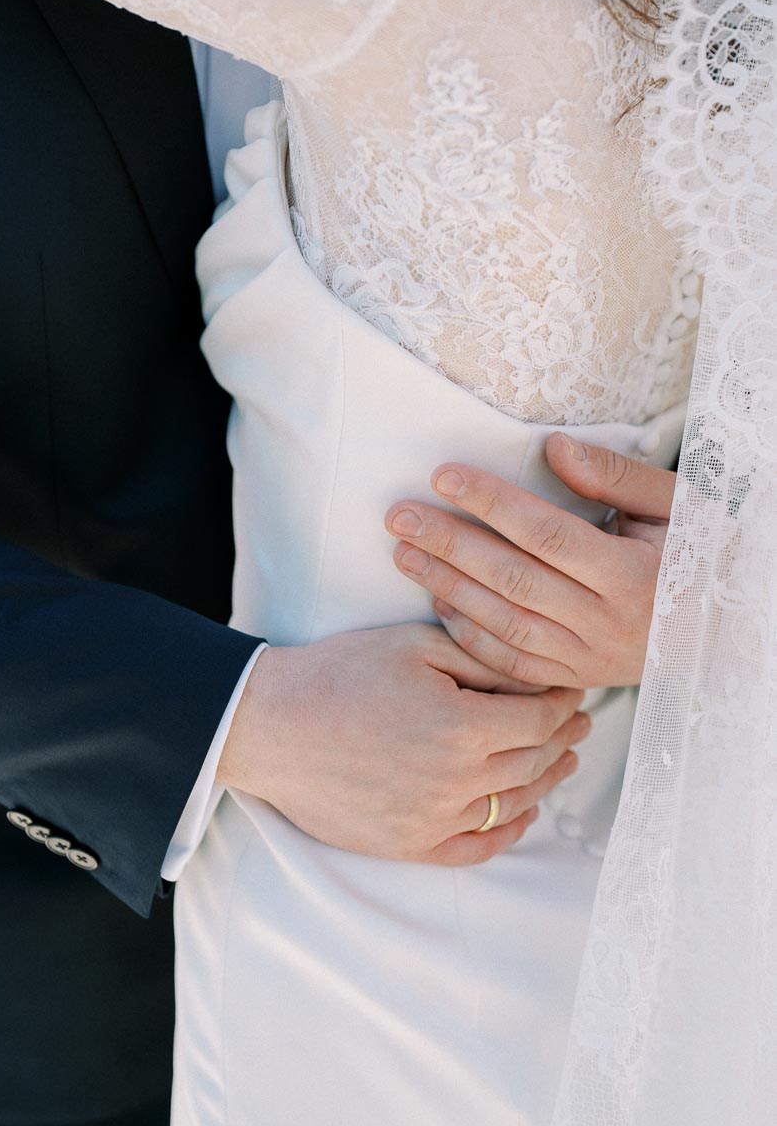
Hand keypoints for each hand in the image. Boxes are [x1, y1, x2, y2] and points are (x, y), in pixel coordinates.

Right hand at [218, 623, 588, 865]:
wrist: (270, 725)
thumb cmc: (338, 674)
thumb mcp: (415, 647)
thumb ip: (482, 660)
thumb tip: (537, 672)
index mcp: (461, 727)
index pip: (539, 717)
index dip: (563, 701)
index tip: (571, 687)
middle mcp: (455, 781)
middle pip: (533, 761)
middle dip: (562, 735)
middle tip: (579, 720)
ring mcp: (433, 820)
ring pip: (514, 804)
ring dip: (545, 780)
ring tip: (561, 759)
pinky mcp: (409, 845)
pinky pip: (478, 847)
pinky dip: (508, 831)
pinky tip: (524, 813)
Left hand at [386, 434, 675, 690]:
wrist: (724, 630)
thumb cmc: (697, 553)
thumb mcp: (674, 505)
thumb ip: (615, 474)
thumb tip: (554, 447)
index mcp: (633, 573)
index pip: (545, 532)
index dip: (491, 503)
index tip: (444, 476)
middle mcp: (607, 622)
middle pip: (513, 578)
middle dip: (450, 544)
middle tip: (399, 515)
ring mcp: (588, 657)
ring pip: (504, 623)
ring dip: (448, 586)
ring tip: (404, 554)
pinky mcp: (574, 678)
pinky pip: (512, 663)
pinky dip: (470, 635)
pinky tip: (438, 602)